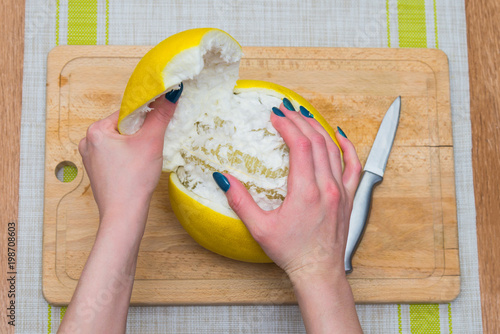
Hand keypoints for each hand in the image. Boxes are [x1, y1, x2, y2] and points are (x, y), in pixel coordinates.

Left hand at [59, 90, 180, 333]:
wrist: (124, 216)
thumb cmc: (133, 180)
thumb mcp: (151, 142)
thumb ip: (161, 115)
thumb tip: (172, 93)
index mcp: (95, 130)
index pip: (126, 112)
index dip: (145, 118)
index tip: (157, 126)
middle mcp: (88, 142)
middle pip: (123, 127)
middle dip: (141, 133)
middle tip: (152, 145)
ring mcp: (91, 159)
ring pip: (121, 142)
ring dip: (136, 146)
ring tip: (145, 158)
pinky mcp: (98, 172)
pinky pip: (117, 156)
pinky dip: (129, 158)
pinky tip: (138, 168)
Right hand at [220, 102, 361, 279]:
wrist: (319, 270)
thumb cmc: (291, 252)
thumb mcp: (259, 228)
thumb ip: (240, 201)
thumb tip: (223, 178)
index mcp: (305, 191)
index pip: (300, 145)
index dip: (287, 126)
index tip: (275, 116)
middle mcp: (326, 186)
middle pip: (316, 140)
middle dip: (299, 120)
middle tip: (285, 109)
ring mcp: (340, 190)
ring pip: (333, 148)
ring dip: (318, 128)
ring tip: (303, 115)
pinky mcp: (347, 196)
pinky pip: (353, 165)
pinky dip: (347, 146)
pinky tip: (339, 134)